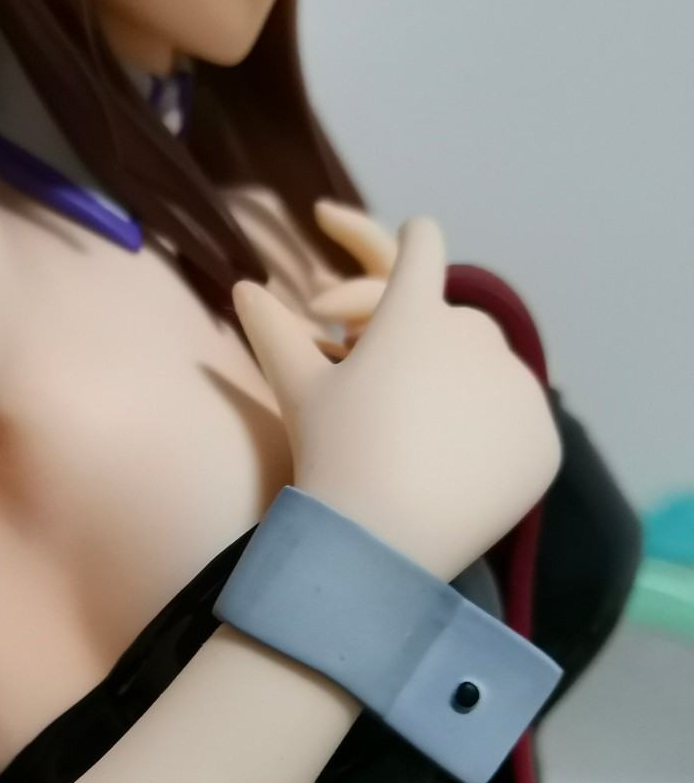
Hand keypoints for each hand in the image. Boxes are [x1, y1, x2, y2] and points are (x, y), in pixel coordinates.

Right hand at [232, 216, 562, 579]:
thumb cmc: (330, 454)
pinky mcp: (540, 438)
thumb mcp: (298, 389)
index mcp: (413, 311)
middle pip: (456, 323)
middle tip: (399, 386)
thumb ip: (273, 332)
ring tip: (424, 439)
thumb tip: (241, 288)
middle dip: (431, 343)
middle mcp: (474, 334)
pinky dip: (490, 441)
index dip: (415, 241)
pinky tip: (456, 468)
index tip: (415, 240)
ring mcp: (515, 386)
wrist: (380, 541)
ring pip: (489, 376)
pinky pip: (516, 428)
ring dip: (463, 393)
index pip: (422, 245)